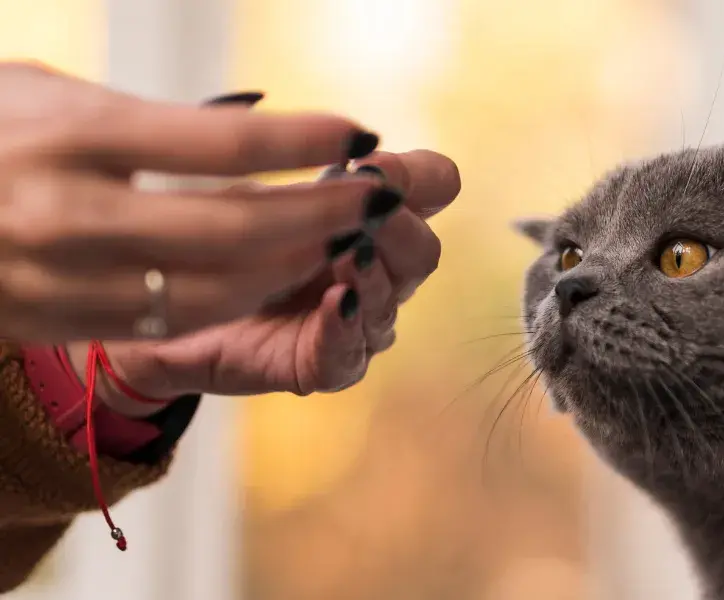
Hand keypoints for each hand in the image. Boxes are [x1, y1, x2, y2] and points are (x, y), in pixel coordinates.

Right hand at [0, 61, 387, 341]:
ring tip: (342, 239)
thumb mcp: (47, 92)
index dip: (304, 141)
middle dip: (322, 215)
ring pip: (214, 290)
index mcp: (71, 136)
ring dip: (295, 268)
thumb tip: (250, 130)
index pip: (218, 144)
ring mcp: (61, 276)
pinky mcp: (56, 320)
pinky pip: (171, 321)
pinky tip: (279, 275)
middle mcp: (67, 211)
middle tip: (374, 197)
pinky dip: (239, 299)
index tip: (359, 130)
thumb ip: (143, 116)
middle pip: (233, 229)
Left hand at [69, 150, 460, 415]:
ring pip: (392, 301)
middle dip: (399, 226)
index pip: (435, 187)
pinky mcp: (325, 365)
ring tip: (350, 255)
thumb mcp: (255, 188)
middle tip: (369, 208)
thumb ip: (305, 168)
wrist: (157, 310)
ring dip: (374, 274)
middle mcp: (376, 269)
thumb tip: (355, 142)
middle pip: (423, 250)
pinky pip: (352, 353)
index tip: (373, 164)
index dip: (418, 176)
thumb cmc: (212, 236)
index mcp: (370, 216)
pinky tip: (334, 303)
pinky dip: (345, 326)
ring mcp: (356, 321)